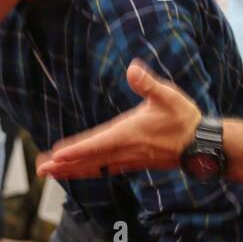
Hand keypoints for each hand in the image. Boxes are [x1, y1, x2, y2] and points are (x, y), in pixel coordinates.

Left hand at [36, 60, 201, 178]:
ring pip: (95, 167)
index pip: (96, 144)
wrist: (202, 145)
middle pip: (89, 160)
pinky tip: (81, 171)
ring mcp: (129, 158)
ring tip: (52, 173)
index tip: (56, 157)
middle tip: (40, 170)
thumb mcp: (167, 96)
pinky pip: (105, 169)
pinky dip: (89, 170)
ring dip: (73, 170)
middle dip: (64, 165)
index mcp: (129, 134)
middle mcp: (126, 150)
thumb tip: (133, 68)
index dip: (75, 150)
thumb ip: (148, 83)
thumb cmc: (184, 119)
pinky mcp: (134, 162)